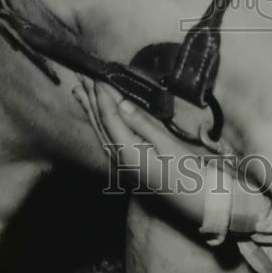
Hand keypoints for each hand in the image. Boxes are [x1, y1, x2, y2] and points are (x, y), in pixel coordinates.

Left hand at [77, 78, 211, 225]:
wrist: (193, 198)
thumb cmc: (184, 169)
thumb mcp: (166, 143)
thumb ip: (141, 123)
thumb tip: (122, 103)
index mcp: (127, 151)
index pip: (109, 117)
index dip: (103, 95)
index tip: (98, 74)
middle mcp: (118, 157)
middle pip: (99, 122)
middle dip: (90, 98)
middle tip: (80, 75)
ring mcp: (120, 161)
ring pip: (100, 129)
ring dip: (90, 109)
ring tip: (79, 90)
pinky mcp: (126, 162)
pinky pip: (106, 137)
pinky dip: (99, 121)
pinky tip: (96, 114)